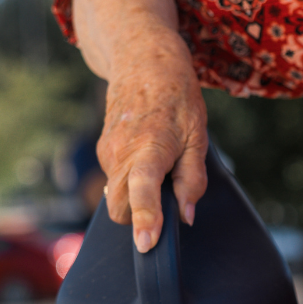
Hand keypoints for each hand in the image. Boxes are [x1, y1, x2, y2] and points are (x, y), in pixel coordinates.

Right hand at [73, 0, 208, 252]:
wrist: (142, 59)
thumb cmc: (176, 96)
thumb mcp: (198, 136)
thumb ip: (192, 179)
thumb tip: (187, 214)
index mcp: (149, 149)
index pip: (142, 192)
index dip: (145, 220)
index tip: (146, 244)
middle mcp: (120, 153)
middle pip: (120, 209)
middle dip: (139, 219)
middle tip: (166, 205)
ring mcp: (107, 153)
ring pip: (116, 196)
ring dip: (136, 199)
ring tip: (162, 170)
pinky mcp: (104, 151)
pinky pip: (116, 181)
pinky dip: (131, 184)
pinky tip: (149, 161)